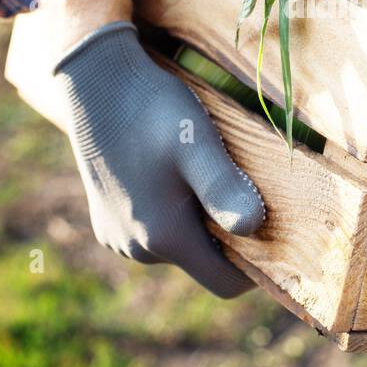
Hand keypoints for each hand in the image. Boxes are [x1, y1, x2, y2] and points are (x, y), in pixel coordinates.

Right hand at [53, 21, 264, 297]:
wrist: (94, 82)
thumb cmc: (153, 110)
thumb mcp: (197, 144)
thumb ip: (223, 188)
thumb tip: (253, 228)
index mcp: (163, 238)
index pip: (225, 283)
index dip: (255, 264)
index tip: (271, 227)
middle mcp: (136, 250)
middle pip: (202, 262)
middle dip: (224, 233)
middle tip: (232, 181)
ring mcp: (117, 238)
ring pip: (178, 245)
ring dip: (197, 219)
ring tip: (196, 170)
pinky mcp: (106, 223)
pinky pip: (153, 232)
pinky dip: (170, 211)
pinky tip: (168, 170)